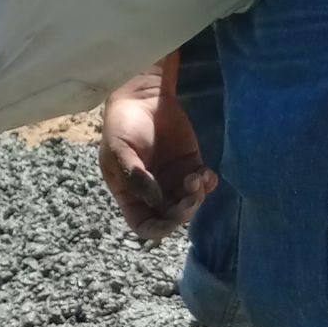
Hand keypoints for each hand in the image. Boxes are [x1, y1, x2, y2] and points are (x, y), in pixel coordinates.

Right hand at [100, 74, 215, 244]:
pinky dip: (208, 184)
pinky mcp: (190, 164)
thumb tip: (155, 200)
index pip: (144, 225)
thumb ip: (134, 177)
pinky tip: (206, 174)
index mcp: (130, 194)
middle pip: (170, 216)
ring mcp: (173, 179)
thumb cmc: (123, 125)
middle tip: (190, 198)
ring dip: (196, 198)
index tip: (170, 223)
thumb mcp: (119, 151)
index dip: (157, 230)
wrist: (142, 96)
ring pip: (189, 202)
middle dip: (183, 213)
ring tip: (196, 178)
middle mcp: (153, 192)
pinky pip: (203, 183)